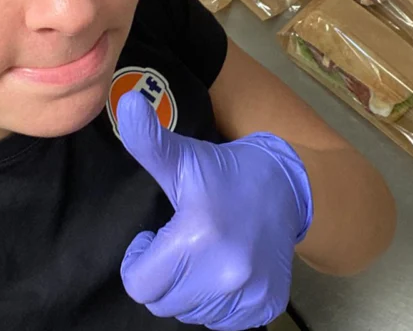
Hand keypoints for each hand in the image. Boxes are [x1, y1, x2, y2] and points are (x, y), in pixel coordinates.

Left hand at [116, 92, 312, 330]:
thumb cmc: (223, 173)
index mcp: (197, 234)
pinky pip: (222, 322)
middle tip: (181, 245)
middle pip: (163, 303)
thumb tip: (127, 103)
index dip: (139, 261)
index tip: (152, 239)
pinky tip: (227, 269)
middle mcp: (225, 271)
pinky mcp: (265, 306)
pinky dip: (218, 302)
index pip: (140, 285)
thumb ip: (148, 141)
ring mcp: (248, 292)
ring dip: (191, 290)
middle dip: (164, 276)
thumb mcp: (183, 157)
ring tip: (206, 254)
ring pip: (191, 313)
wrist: (285, 186)